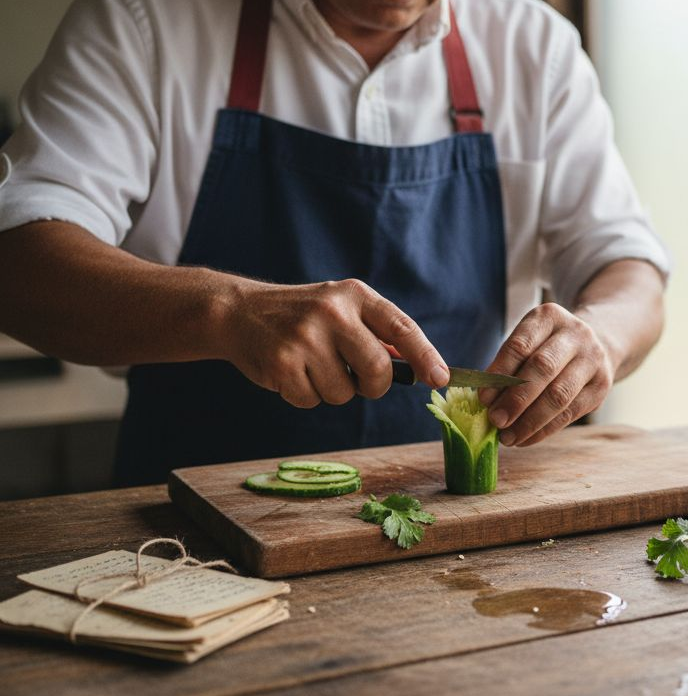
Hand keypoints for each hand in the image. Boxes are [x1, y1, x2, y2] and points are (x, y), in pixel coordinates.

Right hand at [218, 279, 449, 407]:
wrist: (239, 312)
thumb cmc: (303, 316)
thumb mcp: (342, 309)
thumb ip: (377, 333)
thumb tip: (421, 367)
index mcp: (355, 295)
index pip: (402, 327)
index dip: (426, 356)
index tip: (441, 379)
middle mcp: (332, 312)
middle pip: (378, 369)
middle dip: (374, 385)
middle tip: (360, 381)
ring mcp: (305, 337)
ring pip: (344, 392)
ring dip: (333, 390)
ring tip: (313, 366)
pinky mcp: (281, 362)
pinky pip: (312, 400)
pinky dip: (305, 395)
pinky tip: (292, 373)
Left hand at [479, 303, 615, 446]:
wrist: (598, 344)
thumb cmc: (549, 347)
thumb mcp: (530, 341)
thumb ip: (508, 366)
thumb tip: (486, 402)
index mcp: (549, 316)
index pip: (520, 345)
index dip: (500, 373)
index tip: (483, 398)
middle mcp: (576, 333)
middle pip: (543, 368)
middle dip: (516, 399)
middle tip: (495, 420)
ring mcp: (593, 359)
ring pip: (559, 395)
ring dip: (529, 421)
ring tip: (508, 437)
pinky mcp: (602, 386)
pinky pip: (570, 413)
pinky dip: (544, 430)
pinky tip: (525, 439)